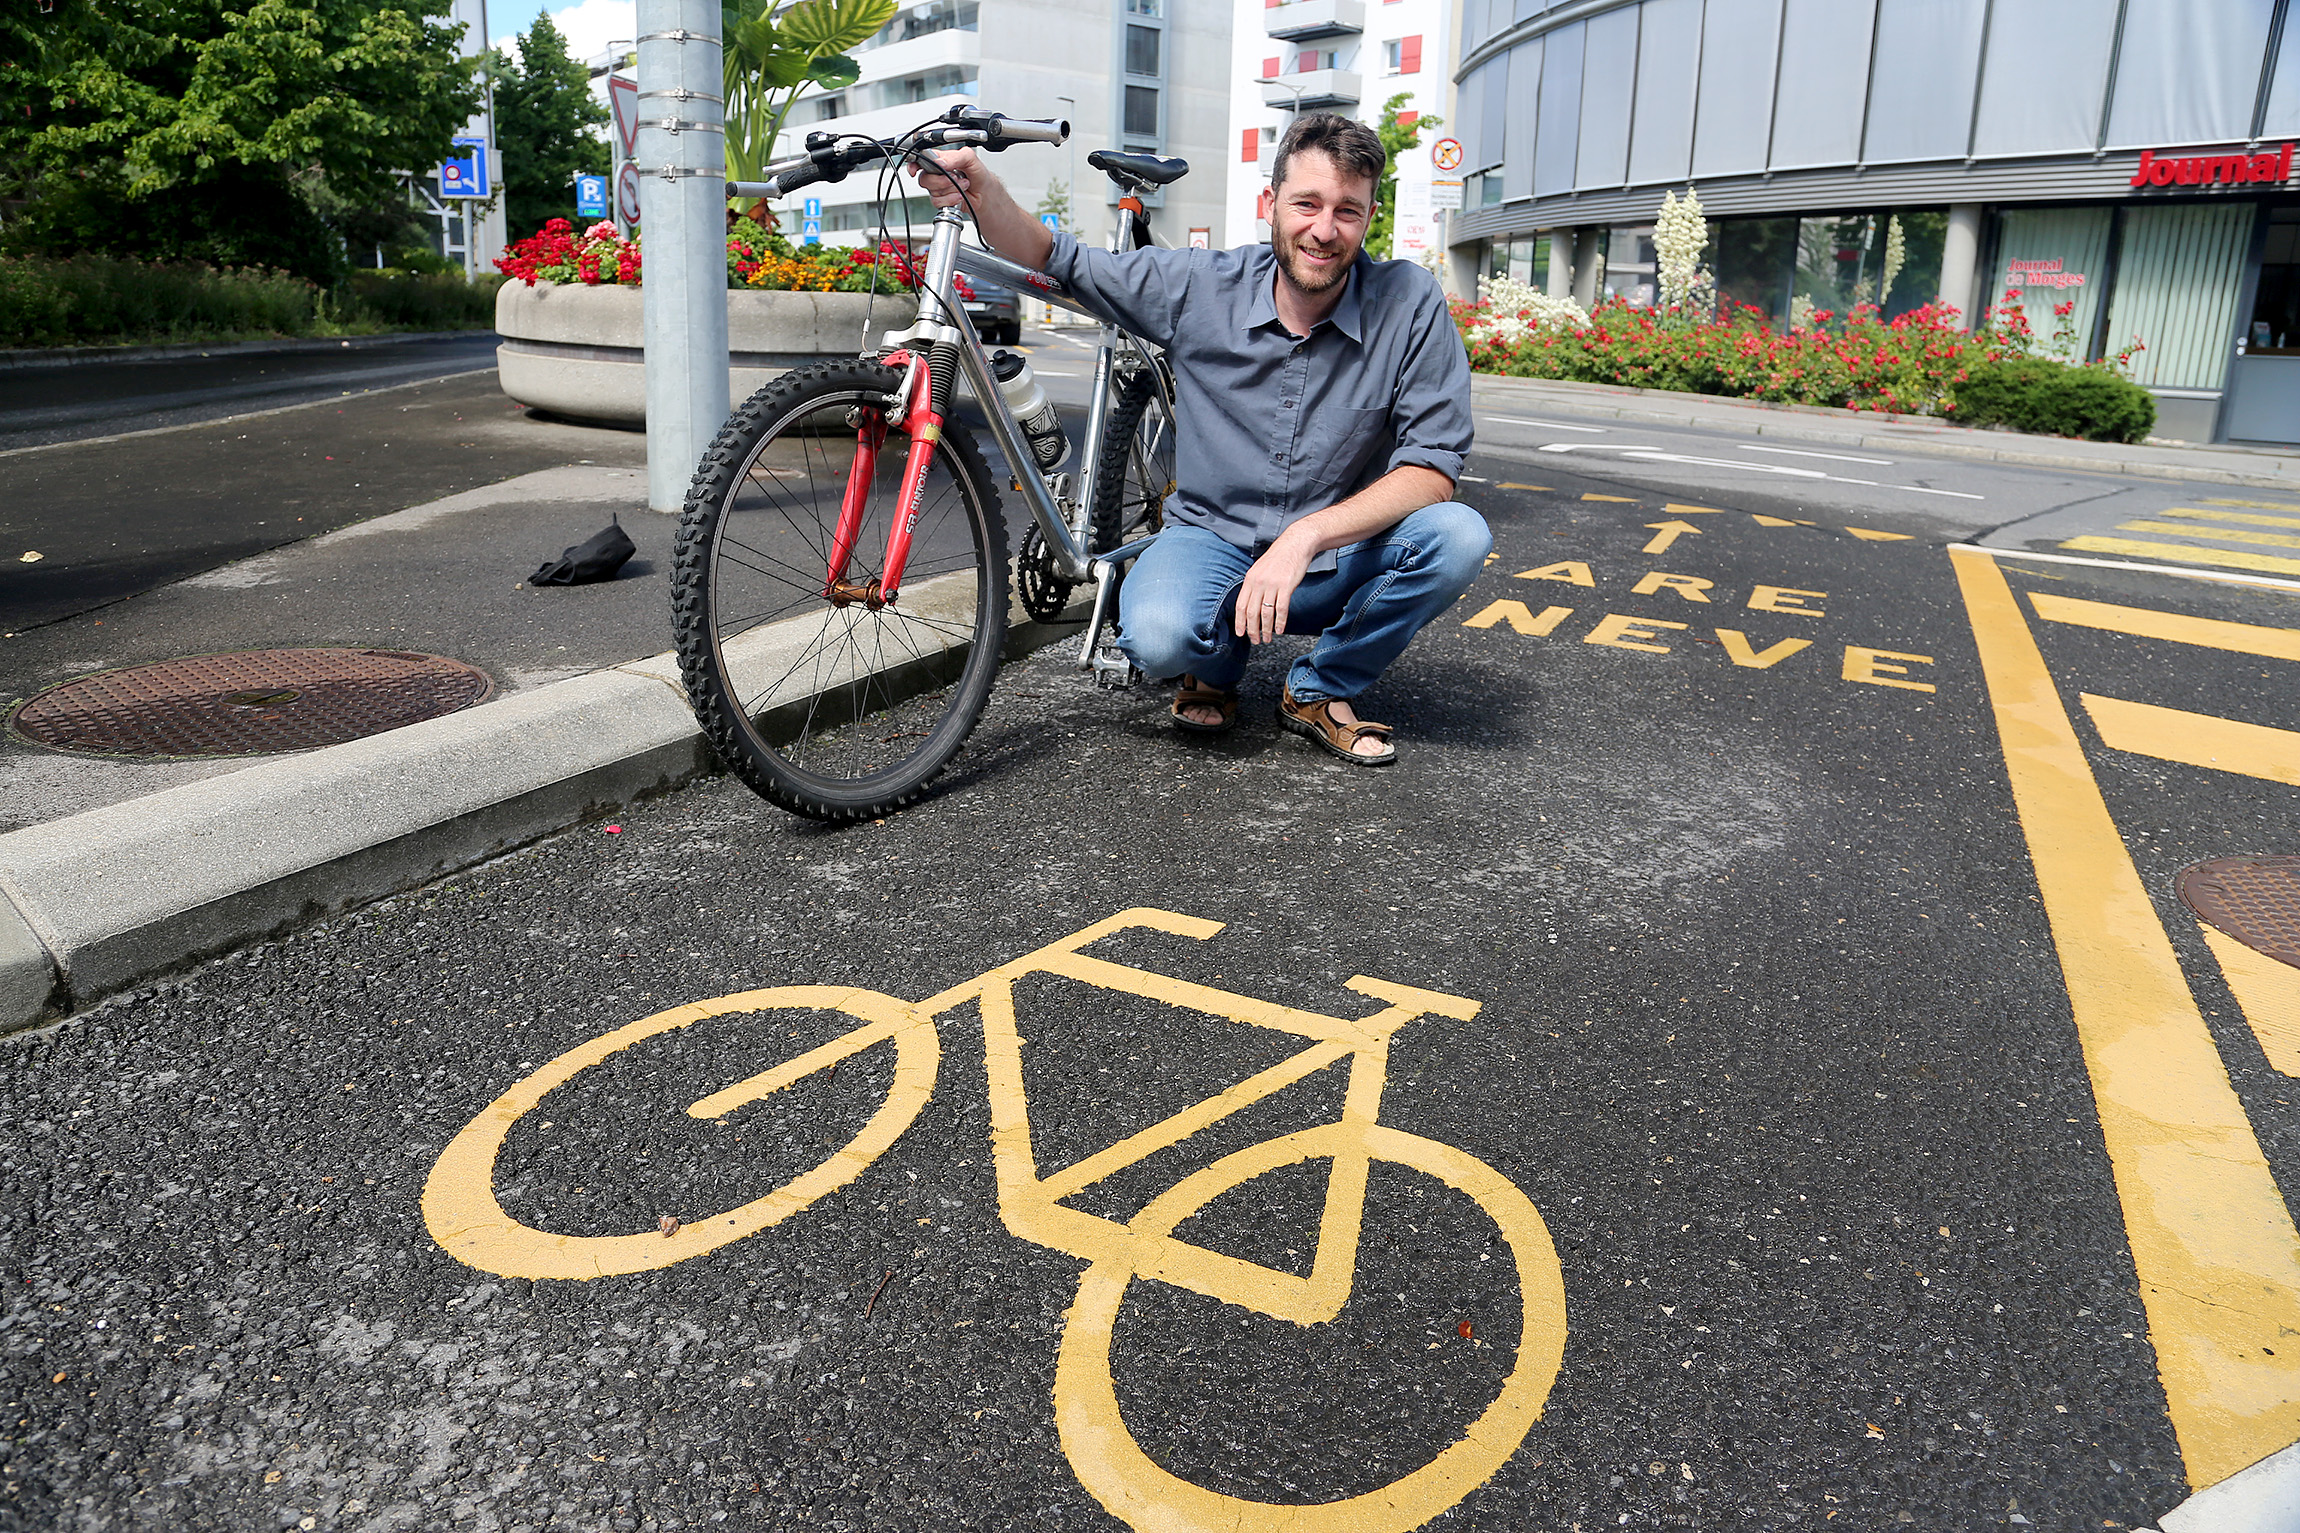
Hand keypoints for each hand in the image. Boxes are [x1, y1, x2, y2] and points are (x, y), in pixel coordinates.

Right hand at [910, 147, 982, 209]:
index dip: (914, 165)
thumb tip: (940, 162)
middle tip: (955, 177)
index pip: (920, 160)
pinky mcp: (941, 200)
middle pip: (924, 178)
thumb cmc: (978, 173)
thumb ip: (954, 157)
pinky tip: (959, 195)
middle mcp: (936, 173)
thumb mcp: (970, 158)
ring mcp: (938, 187)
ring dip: (950, 189)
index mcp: (940, 159)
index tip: (915, 170)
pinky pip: (937, 202)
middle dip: (942, 180)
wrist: (985, 193)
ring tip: (962, 185)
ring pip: (932, 191)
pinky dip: (950, 199)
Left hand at [1234, 530, 1315, 644]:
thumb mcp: (1260, 569)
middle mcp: (1258, 582)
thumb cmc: (1279, 558)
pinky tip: (1280, 629)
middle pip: (1251, 612)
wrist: (1296, 544)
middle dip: (1252, 630)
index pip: (1241, 605)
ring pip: (1266, 613)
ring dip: (1266, 629)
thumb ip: (1254, 585)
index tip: (1241, 633)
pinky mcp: (1286, 586)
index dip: (1240, 622)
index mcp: (1250, 579)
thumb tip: (1251, 605)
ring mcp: (1272, 584)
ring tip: (1268, 638)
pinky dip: (1280, 622)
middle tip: (1255, 640)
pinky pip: (1281, 609)